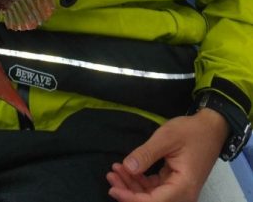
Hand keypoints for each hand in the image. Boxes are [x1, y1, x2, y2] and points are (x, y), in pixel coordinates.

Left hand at [106, 109, 228, 201]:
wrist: (211, 128)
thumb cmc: (191, 131)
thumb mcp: (167, 138)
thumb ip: (147, 154)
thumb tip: (127, 168)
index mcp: (183, 187)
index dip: (131, 198)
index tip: (113, 188)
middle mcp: (183, 195)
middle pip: (151, 201)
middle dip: (128, 191)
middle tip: (110, 175)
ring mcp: (178, 191)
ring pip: (150, 196)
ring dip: (131, 186)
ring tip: (115, 170)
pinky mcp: (174, 184)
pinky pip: (154, 189)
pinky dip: (140, 181)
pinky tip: (127, 169)